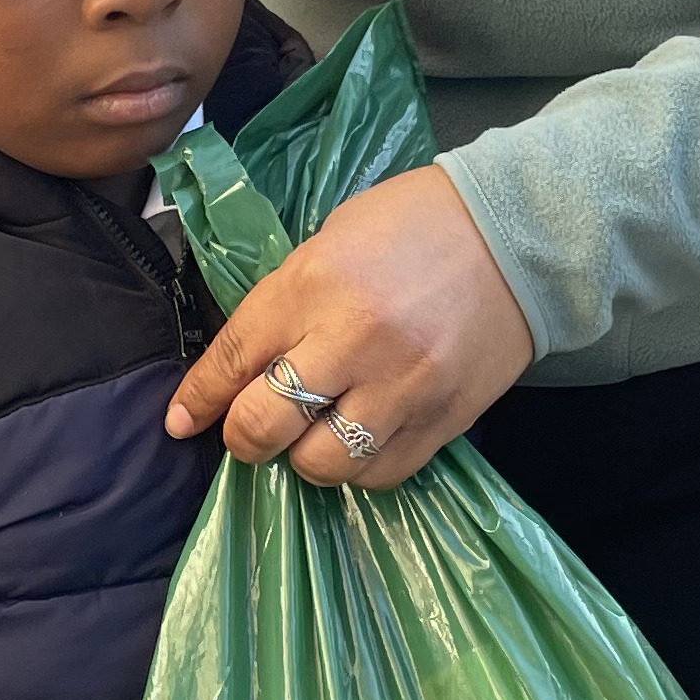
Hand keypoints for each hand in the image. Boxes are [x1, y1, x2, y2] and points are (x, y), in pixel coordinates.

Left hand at [164, 164, 533, 487]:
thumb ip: (286, 303)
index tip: (184, 422)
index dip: (200, 400)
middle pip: (265, 424)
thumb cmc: (414, 225)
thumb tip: (242, 367)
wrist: (516, 233)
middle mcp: (353, 341)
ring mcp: (402, 387)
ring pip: (323, 463)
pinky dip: (360, 468)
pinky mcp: (443, 419)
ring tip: (315, 432)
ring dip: (305, 457)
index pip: (234, 359)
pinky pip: (381, 474)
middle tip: (252, 429)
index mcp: (314, 284)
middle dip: (244, 437)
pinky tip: (362, 438)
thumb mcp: (330, 241)